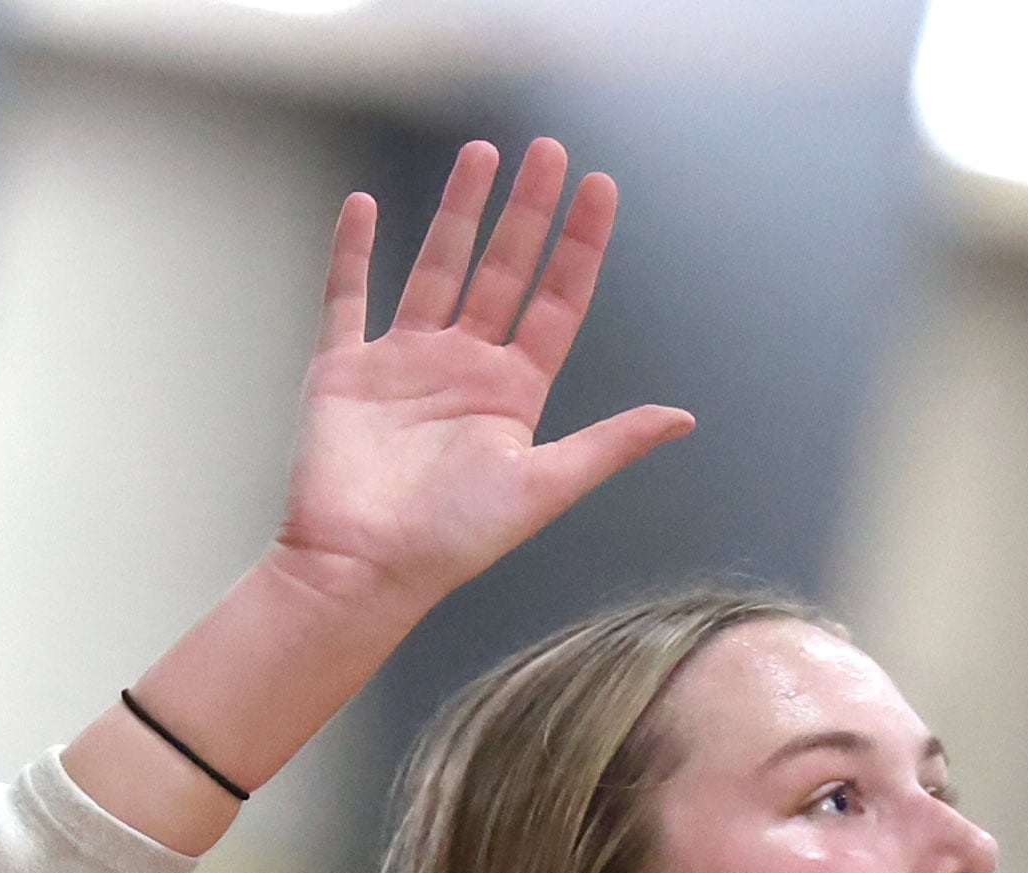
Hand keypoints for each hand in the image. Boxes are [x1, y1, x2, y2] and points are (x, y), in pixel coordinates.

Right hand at [271, 138, 693, 617]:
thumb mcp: (546, 486)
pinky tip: (366, 205)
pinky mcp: (344, 370)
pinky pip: (348, 297)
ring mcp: (404, 364)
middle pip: (502, 270)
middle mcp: (463, 368)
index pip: (555, 301)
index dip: (579, 246)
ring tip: (482, 154)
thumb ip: (610, 444)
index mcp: (514, 392)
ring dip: (458, 212)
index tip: (599, 189)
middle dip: (526, 211)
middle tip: (548, 151)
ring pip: (437, 268)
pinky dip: (354, 252)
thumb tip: (683, 417)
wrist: (366, 567)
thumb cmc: (456, 539)